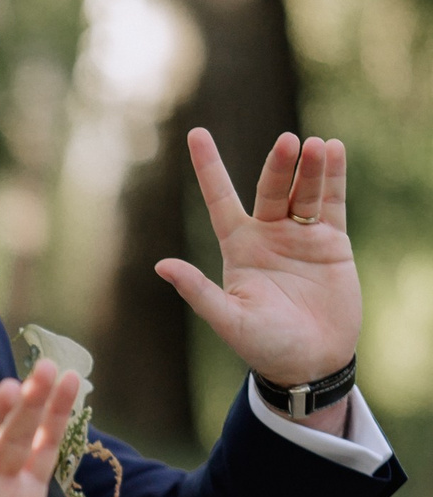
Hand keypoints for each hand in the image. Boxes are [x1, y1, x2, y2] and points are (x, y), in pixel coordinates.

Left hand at [155, 129, 359, 391]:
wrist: (310, 363)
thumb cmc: (264, 345)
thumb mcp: (228, 319)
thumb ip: (198, 291)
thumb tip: (161, 265)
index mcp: (238, 248)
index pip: (220, 198)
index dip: (208, 166)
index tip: (195, 133)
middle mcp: (268, 235)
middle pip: (270, 189)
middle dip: (279, 166)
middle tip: (288, 142)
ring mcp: (301, 236)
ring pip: (303, 191)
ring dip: (309, 168)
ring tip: (315, 146)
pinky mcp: (332, 243)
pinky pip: (332, 203)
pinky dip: (333, 177)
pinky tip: (334, 150)